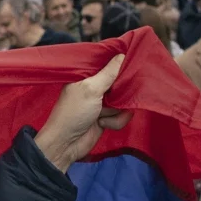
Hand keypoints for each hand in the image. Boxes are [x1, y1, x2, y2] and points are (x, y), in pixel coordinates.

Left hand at [36, 55, 128, 171]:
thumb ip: (108, 73)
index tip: (134, 62)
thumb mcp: (91, 89)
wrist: (66, 144)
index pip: (108, 63)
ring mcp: (102, 102)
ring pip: (125, 100)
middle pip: (121, 82)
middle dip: (123, 91)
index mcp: (87, 75)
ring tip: (103, 115)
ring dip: (117, 111)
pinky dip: (116, 121)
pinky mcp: (108, 117)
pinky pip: (123, 115)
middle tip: (119, 95)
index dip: (121, 63)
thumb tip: (122, 55)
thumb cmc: (73, 114)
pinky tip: (103, 124)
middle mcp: (95, 87)